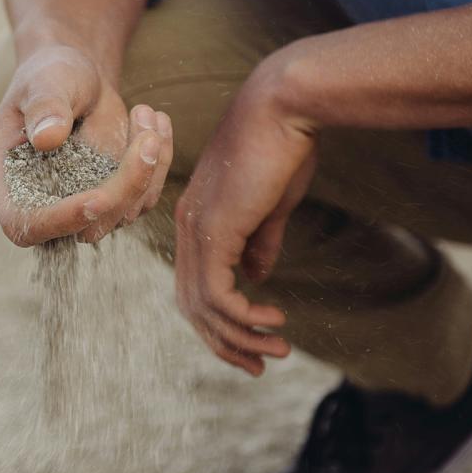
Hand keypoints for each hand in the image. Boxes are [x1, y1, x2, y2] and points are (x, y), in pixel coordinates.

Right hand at [0, 44, 172, 245]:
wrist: (75, 76)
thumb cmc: (49, 75)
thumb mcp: (44, 81)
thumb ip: (45, 107)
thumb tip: (48, 139)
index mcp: (6, 180)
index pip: (24, 223)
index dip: (60, 221)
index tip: (98, 198)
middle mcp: (42, 201)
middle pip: (85, 226)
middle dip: (124, 188)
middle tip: (147, 137)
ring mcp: (80, 203)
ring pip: (123, 214)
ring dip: (148, 168)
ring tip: (146, 113)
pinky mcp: (113, 197)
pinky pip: (144, 196)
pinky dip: (159, 162)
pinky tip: (156, 122)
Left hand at [173, 51, 318, 374]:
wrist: (284, 106)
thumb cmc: (282, 146)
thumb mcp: (270, 204)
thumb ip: (259, 241)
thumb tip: (256, 277)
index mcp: (197, 220)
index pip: (195, 284)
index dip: (219, 320)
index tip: (253, 342)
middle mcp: (187, 228)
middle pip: (191, 304)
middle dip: (224, 341)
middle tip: (258, 366)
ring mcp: (196, 229)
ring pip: (203, 305)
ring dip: (240, 336)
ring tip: (277, 351)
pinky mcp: (214, 230)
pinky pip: (218, 293)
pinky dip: (243, 316)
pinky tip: (274, 321)